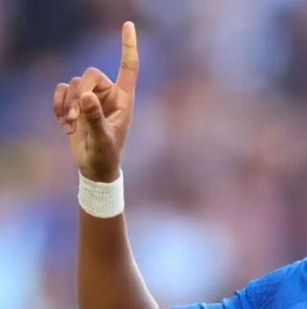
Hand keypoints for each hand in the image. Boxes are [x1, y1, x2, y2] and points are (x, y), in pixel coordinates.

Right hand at [53, 22, 138, 182]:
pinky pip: (61, 90)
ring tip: (73, 125)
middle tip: (77, 117)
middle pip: (88, 74)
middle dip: (79, 92)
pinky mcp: (76, 103)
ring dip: (69, 104)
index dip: (128, 46)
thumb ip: (95, 118)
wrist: (94, 166)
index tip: (128, 24)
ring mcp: (91, 97)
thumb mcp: (102, 138)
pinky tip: (65, 123)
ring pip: (73, 83)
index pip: (128, 67)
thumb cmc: (106, 154)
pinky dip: (59, 105)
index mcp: (123, 98)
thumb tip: (86, 97)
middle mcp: (108, 94)